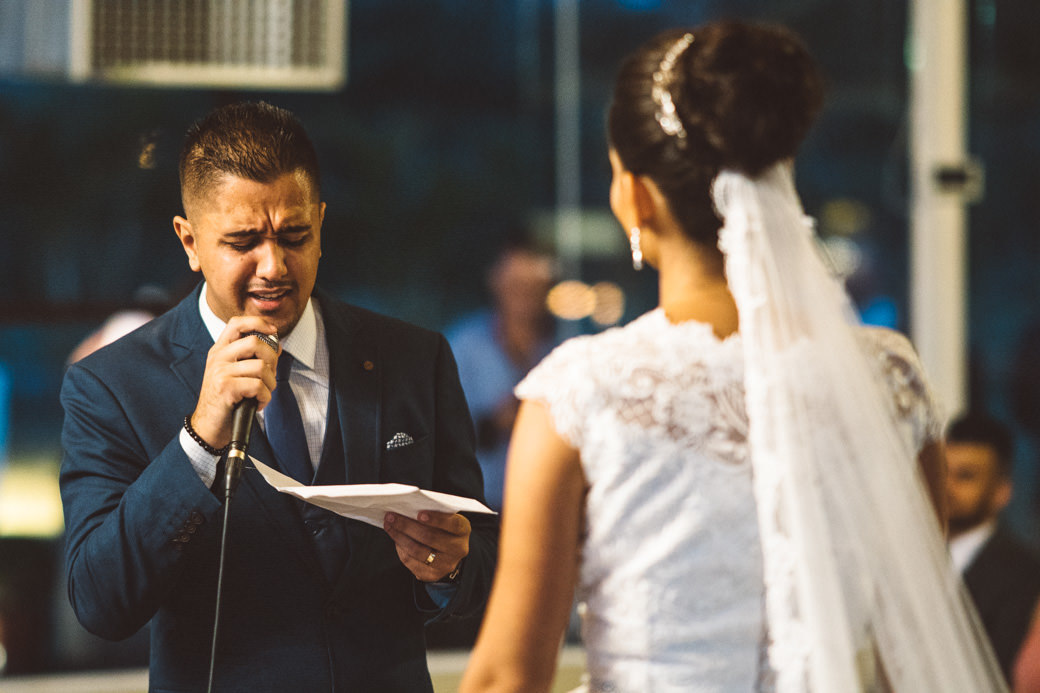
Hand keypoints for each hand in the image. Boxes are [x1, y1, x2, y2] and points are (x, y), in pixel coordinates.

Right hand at [190, 316, 278, 449]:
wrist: (208, 426)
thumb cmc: (226, 400)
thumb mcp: (234, 374)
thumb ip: (250, 358)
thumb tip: (276, 346)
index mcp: (220, 350)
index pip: (237, 323)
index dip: (258, 322)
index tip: (273, 331)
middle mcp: (218, 357)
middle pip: (255, 342)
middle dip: (272, 360)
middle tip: (270, 376)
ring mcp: (220, 372)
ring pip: (260, 367)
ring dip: (270, 384)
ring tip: (262, 394)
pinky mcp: (225, 388)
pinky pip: (258, 386)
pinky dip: (265, 397)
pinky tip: (257, 404)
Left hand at [383, 510, 469, 581]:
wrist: (449, 552)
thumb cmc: (443, 527)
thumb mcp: (446, 518)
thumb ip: (433, 512)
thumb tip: (407, 509)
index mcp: (463, 530)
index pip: (452, 524)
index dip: (436, 519)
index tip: (419, 513)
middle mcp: (458, 549)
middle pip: (430, 538)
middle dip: (407, 526)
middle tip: (392, 516)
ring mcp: (446, 565)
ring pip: (417, 551)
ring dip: (399, 537)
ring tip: (389, 525)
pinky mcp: (432, 575)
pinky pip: (411, 562)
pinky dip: (400, 549)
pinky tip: (395, 539)